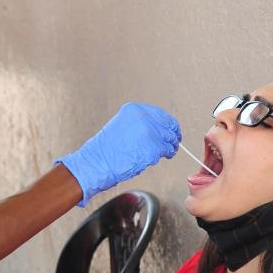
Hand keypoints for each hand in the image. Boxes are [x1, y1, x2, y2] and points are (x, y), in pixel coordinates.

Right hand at [56, 103, 179, 206]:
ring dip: (171, 145)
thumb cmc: (106, 149)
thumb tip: (157, 129)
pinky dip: (167, 154)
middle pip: (168, 125)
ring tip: (169, 151)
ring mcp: (150, 133)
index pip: (161, 114)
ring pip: (170, 138)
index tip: (171, 130)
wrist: (98, 162)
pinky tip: (163, 156)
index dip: (168, 124)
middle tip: (174, 141)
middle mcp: (144, 118)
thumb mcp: (122, 125)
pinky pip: (167, 150)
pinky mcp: (154, 148)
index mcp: (135, 110)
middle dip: (173, 134)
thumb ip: (139, 124)